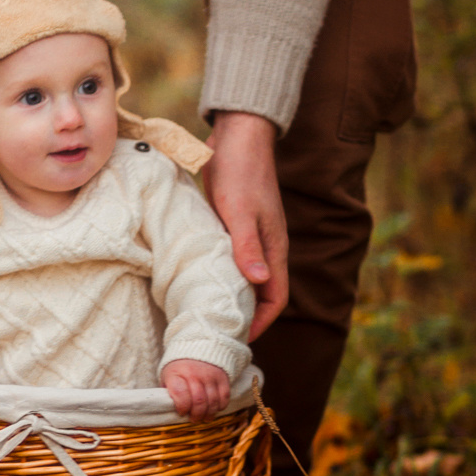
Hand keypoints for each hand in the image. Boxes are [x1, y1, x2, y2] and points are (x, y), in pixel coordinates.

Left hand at [161, 359, 229, 421]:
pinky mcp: (222, 377)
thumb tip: (172, 411)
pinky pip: (224, 397)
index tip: (181, 412)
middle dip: (197, 415)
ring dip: (209, 414)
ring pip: (213, 401)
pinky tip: (214, 408)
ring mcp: (210, 375)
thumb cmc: (179, 369)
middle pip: (199, 401)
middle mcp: (194, 373)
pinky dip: (220, 406)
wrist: (196, 347)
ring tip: (205, 417)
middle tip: (194, 419)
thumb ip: (169, 392)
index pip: (181, 394)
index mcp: (177, 373)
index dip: (182, 408)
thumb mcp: (168, 377)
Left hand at [203, 111, 287, 341]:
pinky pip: (231, 261)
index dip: (262, 321)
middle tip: (219, 334)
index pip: (276, 297)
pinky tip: (199, 281)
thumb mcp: (240, 211)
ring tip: (208, 316)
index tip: (241, 339)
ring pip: (245, 278)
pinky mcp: (234, 228)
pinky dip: (220, 276)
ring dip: (232, 297)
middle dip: (246, 316)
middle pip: (262, 293)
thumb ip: (247, 246)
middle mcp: (266, 247)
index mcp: (274, 248)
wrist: (238, 137)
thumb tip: (258, 281)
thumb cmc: (241, 172)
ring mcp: (250, 238)